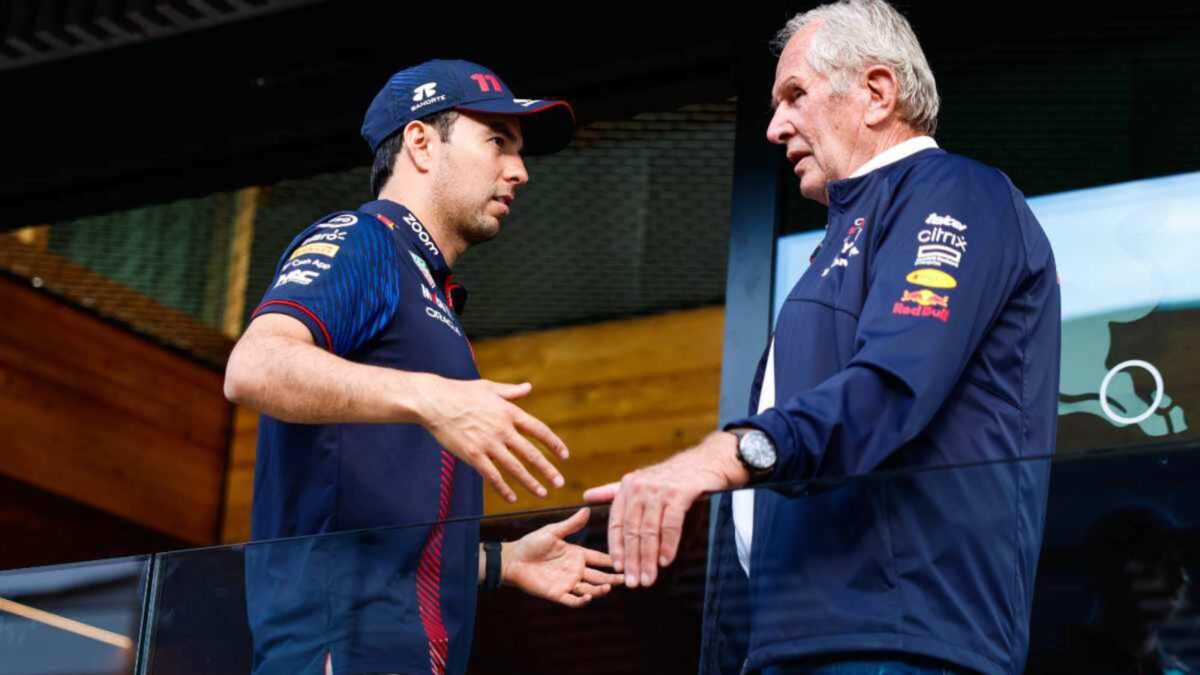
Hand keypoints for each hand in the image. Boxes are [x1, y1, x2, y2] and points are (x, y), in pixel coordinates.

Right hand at [413, 374, 568, 501]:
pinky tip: (512, 497)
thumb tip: (528, 387)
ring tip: (542, 493)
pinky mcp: (473, 455)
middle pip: (531, 453)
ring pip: (515, 468)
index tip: (564, 456)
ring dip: (531, 483)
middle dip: (548, 470)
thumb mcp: (489, 388)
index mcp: (509, 412)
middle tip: (559, 483)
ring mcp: (488, 443)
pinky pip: (492, 476)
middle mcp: (503, 429)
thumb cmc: (460, 392)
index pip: (539, 430)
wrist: (434, 401)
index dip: (554, 444)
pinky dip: (503, 488)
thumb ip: (511, 391)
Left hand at [502, 508, 624, 607]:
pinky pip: (572, 600)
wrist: (513, 559)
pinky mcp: (557, 594)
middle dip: (613, 578)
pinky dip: (582, 601)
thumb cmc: (531, 543)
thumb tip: (587, 509)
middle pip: (600, 576)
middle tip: (627, 579)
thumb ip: (571, 524)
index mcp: (577, 554)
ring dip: (600, 589)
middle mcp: (576, 570)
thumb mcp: (553, 531)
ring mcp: (568, 583)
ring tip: (608, 587)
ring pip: (590, 588)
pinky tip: (588, 596)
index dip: (613, 560)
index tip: (628, 559)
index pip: (599, 558)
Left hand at [583, 432, 747, 588]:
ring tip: (648, 578)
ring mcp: (660, 490)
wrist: (705, 461)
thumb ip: (613, 492)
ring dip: (648, 558)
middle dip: (632, 559)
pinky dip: (668, 545)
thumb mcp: (640, 480)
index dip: (616, 547)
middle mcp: (640, 487)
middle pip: (632, 531)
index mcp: (628, 487)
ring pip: (649, 531)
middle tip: (633, 582)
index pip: (617, 523)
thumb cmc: (672, 475)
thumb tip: (586, 497)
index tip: (617, 568)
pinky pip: (671, 525)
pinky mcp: (680, 493)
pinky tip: (666, 561)